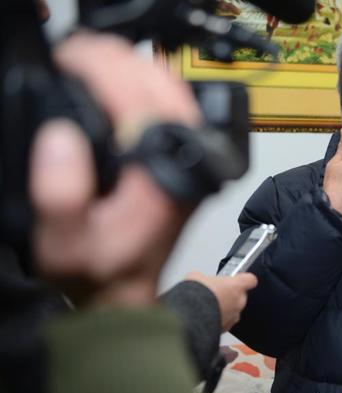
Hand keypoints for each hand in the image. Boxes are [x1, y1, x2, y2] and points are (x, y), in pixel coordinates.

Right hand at [30, 32, 201, 306]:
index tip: (70, 60)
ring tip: (94, 67)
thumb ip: (60, 196)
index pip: (138, 100)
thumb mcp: (64, 245)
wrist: (126, 294)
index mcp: (160, 179)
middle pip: (163, 88)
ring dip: (135, 72)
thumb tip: (61, 137)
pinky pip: (174, 110)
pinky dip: (147, 90)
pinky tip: (120, 91)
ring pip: (174, 94)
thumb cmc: (99, 273)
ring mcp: (190, 162)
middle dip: (118, 63)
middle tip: (78, 57)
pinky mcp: (185, 163)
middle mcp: (185, 165)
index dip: (101, 69)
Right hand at [185, 271, 257, 331]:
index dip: (244, 278)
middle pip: (241, 295)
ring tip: (210, 305)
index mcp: (236, 286)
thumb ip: (205, 278)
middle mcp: (239, 302)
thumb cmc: (195, 296)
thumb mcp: (197, 277)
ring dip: (225, 307)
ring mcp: (234, 316)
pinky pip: (226, 321)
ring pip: (234, 310)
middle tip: (217, 292)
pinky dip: (219, 319)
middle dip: (231, 294)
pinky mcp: (226, 328)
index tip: (239, 278)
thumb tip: (200, 279)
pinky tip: (207, 316)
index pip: (250, 279)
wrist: (189, 317)